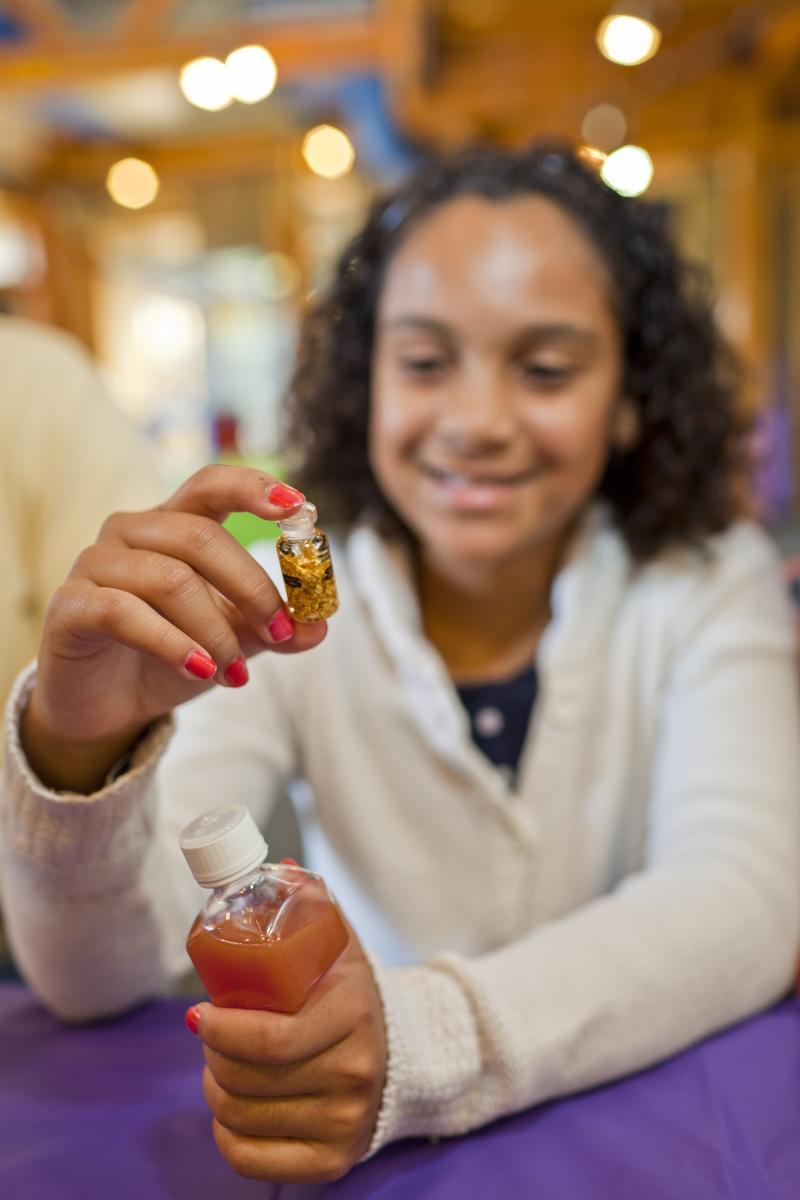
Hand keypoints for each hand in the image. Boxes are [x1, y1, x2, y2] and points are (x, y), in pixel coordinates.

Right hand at [23, 465, 327, 789]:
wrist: (104, 707)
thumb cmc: (167, 658)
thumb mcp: (232, 643)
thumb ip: (271, 629)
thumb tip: (318, 627)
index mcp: (172, 525)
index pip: (210, 484)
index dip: (253, 487)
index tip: (299, 505)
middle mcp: (131, 532)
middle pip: (201, 536)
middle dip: (251, 586)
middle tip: (281, 631)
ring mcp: (95, 564)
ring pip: (169, 579)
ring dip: (215, 629)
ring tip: (236, 672)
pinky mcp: (71, 606)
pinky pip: (124, 611)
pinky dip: (172, 643)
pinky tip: (200, 670)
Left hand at [190, 924, 386, 1183]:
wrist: (403, 1050)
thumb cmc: (349, 991)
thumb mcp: (338, 943)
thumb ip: (310, 904)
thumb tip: (279, 865)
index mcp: (353, 1014)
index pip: (271, 1040)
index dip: (220, 1031)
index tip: (198, 1015)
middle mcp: (355, 1075)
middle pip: (248, 1079)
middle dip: (211, 1055)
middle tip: (210, 1036)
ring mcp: (346, 1123)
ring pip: (242, 1117)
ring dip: (215, 1089)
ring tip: (221, 1065)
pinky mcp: (334, 1162)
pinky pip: (251, 1161)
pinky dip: (226, 1136)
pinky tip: (231, 1109)